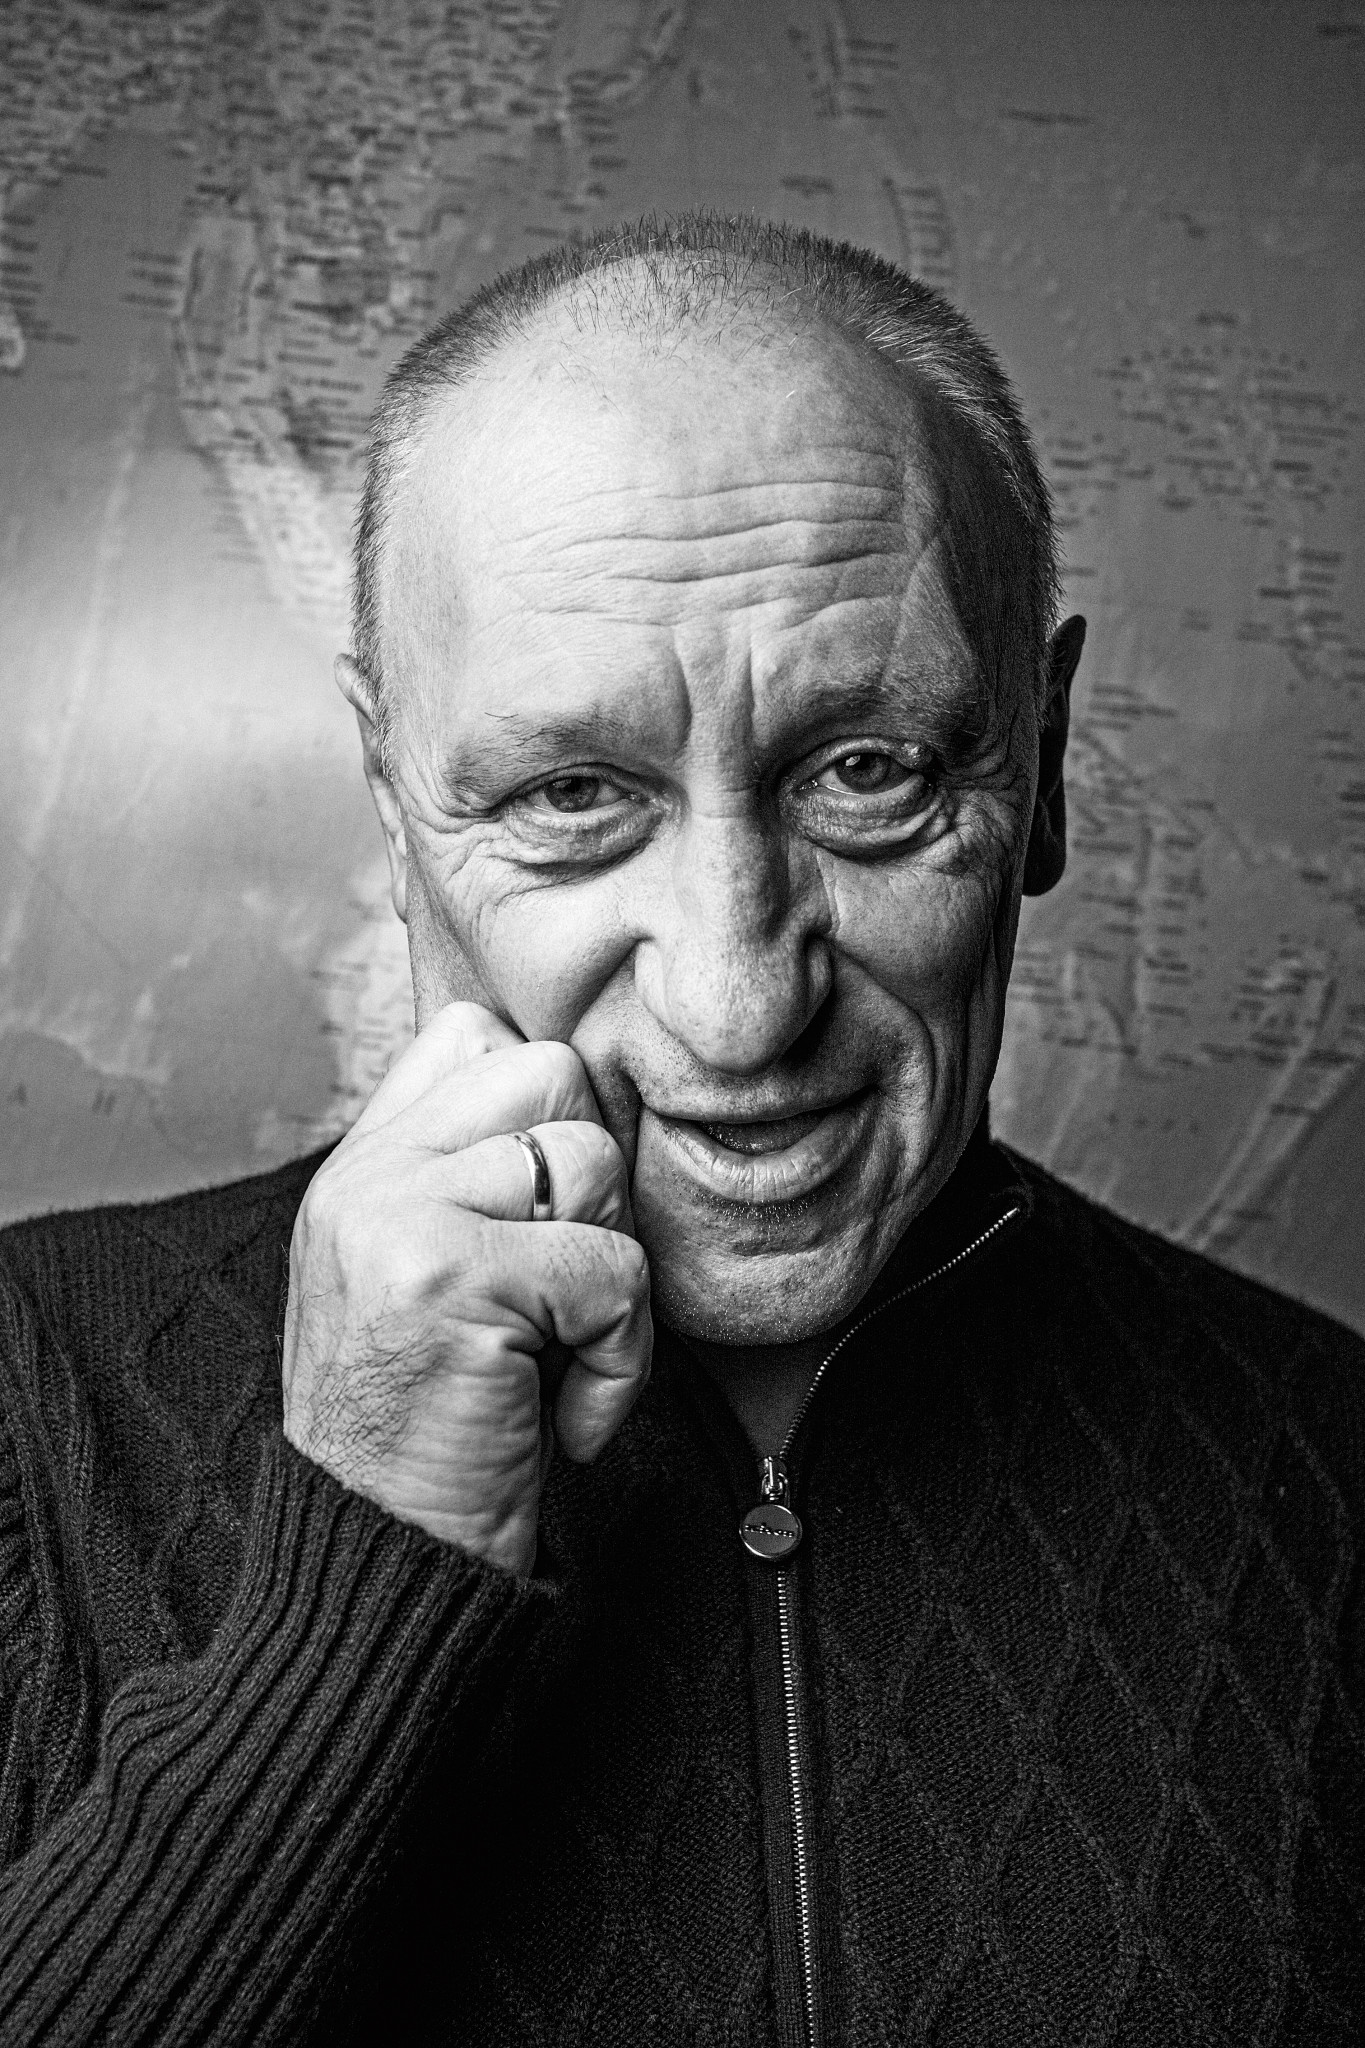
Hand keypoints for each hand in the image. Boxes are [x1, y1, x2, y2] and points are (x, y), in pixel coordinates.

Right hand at [282, 1002, 651, 1574]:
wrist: (377, 1566)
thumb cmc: (429, 1435)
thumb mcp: (422, 1284)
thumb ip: (471, 1184)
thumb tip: (589, 1111)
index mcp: (359, 1167)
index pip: (475, 1034)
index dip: (545, 1113)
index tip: (546, 1224)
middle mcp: (365, 1177)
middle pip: (548, 1069)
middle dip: (593, 1180)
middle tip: (563, 1288)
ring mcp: (399, 1218)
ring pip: (594, 1159)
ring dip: (614, 1274)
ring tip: (565, 1355)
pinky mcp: (451, 1279)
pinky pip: (613, 1271)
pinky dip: (620, 1359)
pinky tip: (566, 1417)